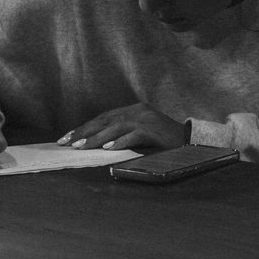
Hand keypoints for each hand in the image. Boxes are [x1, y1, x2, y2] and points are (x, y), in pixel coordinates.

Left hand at [58, 104, 188, 152]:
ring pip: (116, 127)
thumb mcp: (140, 133)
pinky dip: (121, 142)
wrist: (191, 140)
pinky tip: (108, 149)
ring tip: (81, 147)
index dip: (85, 127)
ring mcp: (147, 120)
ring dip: (97, 138)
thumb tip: (97, 144)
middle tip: (67, 142)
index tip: (68, 137)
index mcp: (134, 110)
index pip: (104, 117)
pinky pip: (134, 135)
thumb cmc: (164, 140)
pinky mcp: (155, 131)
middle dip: (84, 132)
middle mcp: (138, 111)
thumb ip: (122, 134)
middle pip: (105, 120)